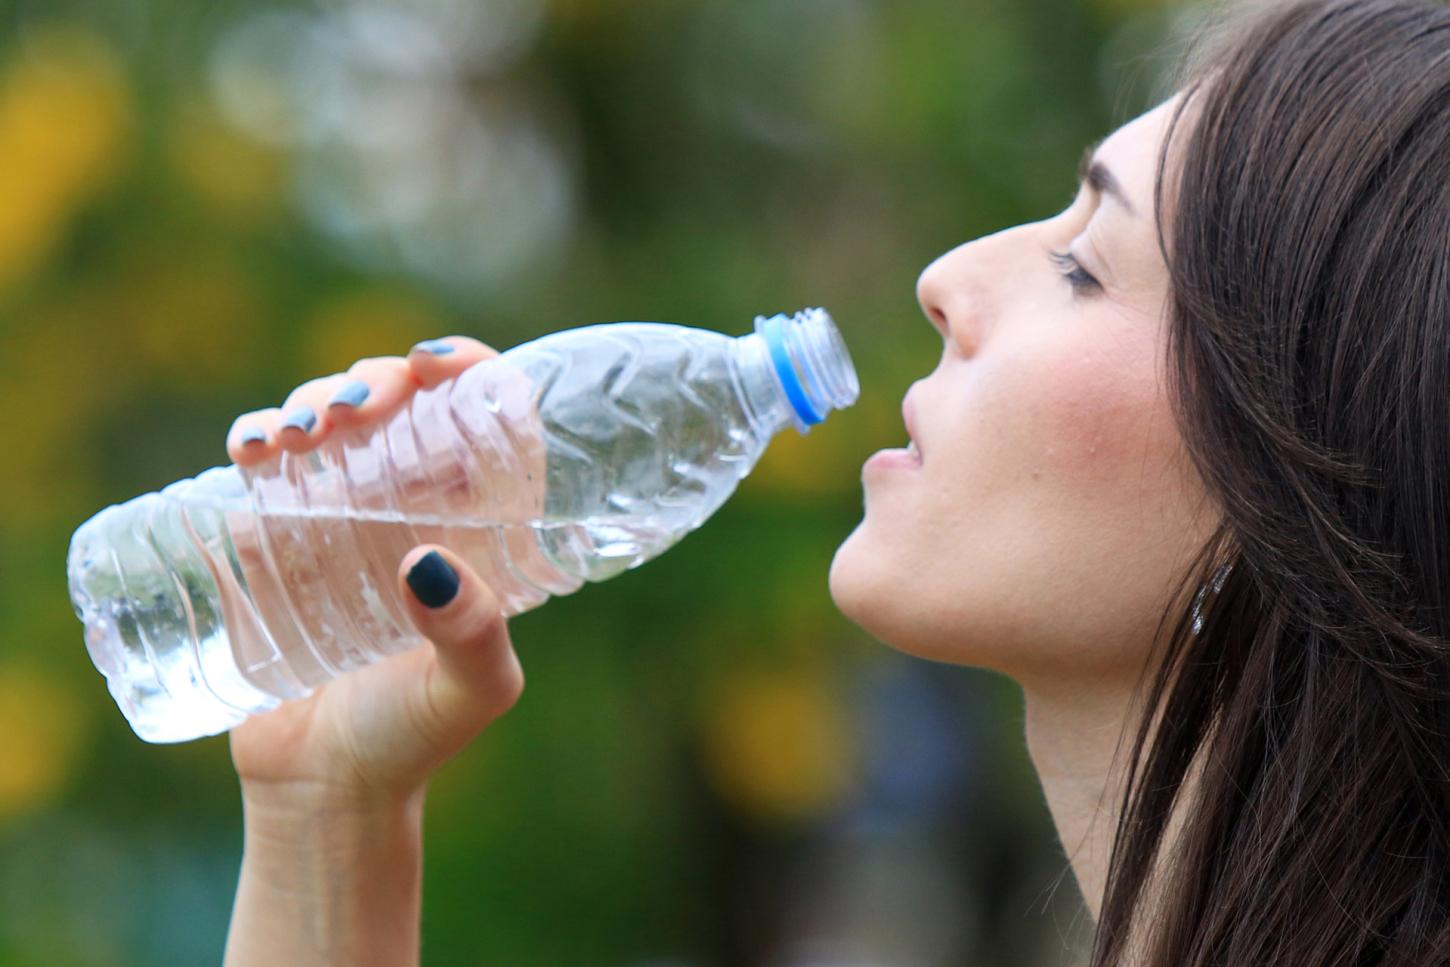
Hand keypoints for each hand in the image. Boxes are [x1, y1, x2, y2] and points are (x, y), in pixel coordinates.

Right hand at [223, 337, 524, 807]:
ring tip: (295, 434)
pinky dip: (257, 434)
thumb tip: (427, 563)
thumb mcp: (469, 693)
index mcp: (480, 525)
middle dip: (377, 379)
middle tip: (354, 410)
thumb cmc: (413, 741)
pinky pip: (269, 462)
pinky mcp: (278, 536)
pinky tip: (253, 445)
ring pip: (335, 418)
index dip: (470, 371)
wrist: (323, 787)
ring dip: (313, 399)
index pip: (488, 420)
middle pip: (405, 404)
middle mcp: (417, 506)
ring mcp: (344, 516)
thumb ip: (472, 637)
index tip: (436, 363)